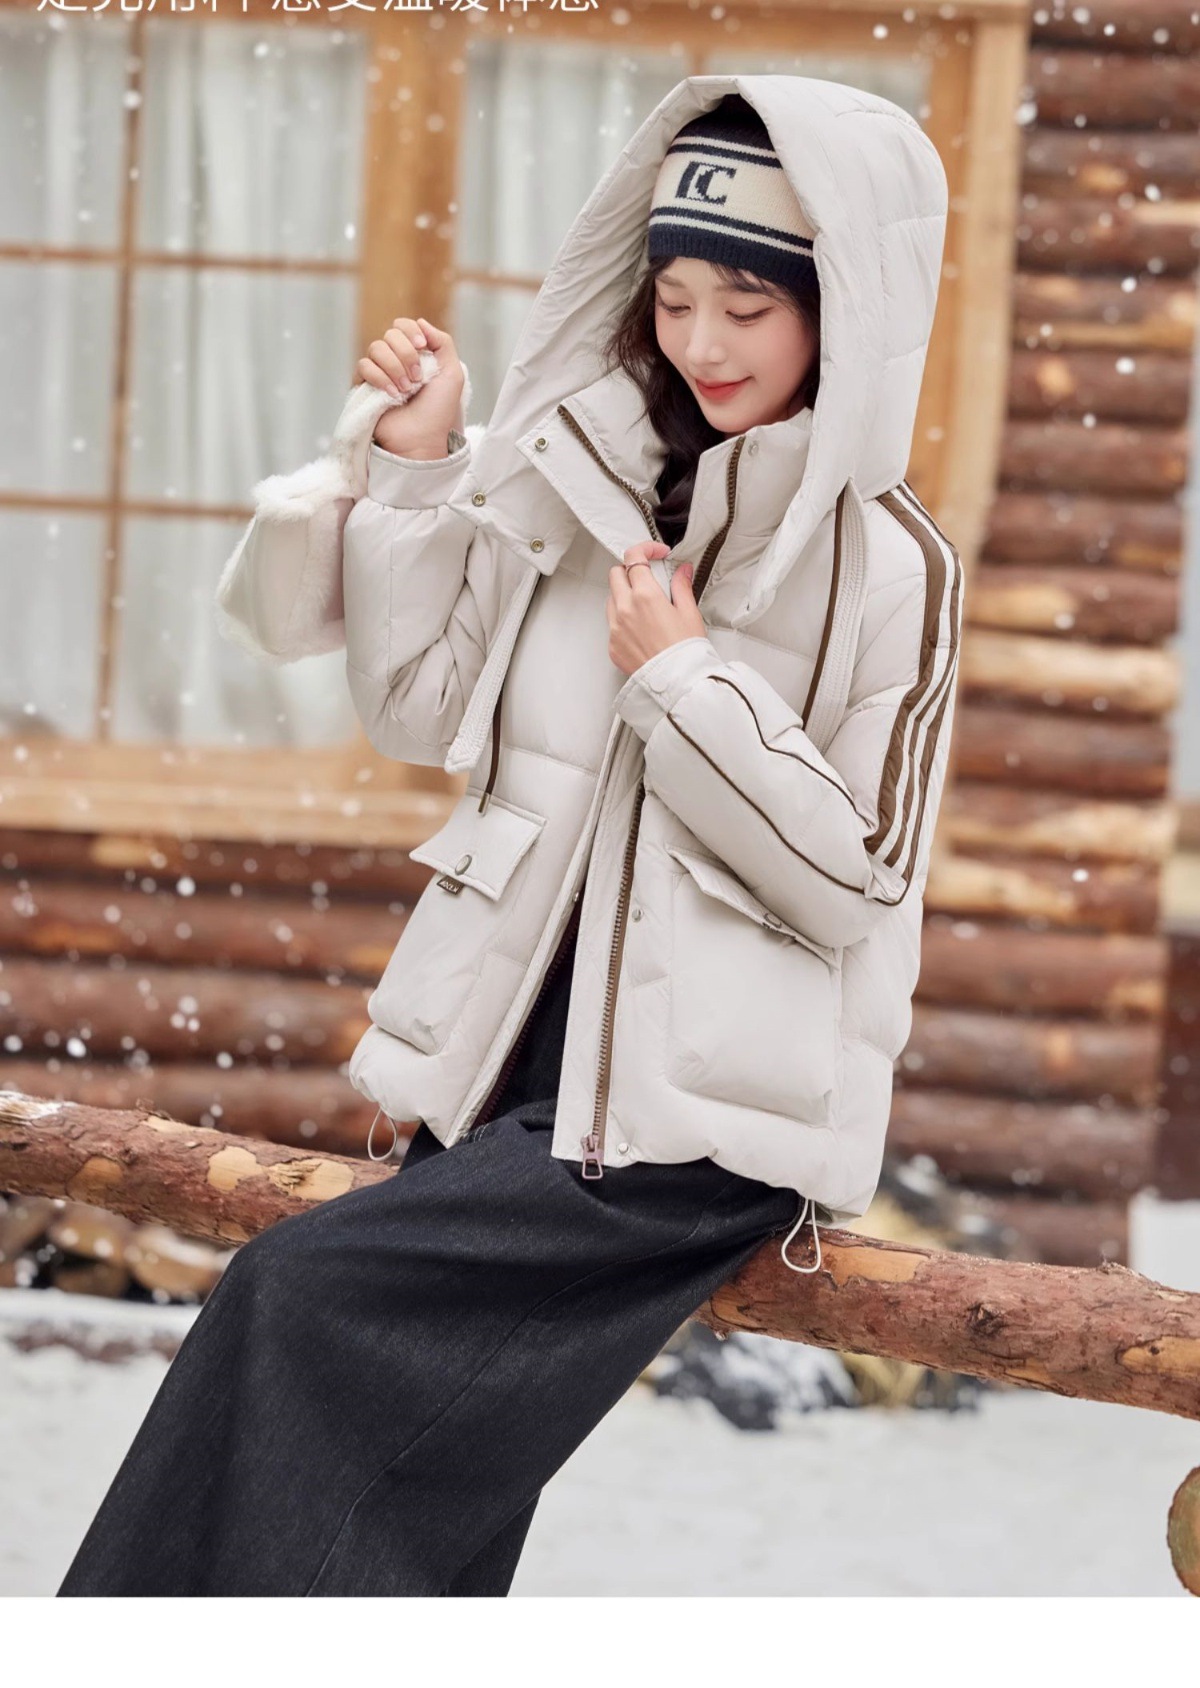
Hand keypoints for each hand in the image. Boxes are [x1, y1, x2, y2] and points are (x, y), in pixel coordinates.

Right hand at [357, 316, 465, 457]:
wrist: (422, 439)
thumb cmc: (439, 412)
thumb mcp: (452, 373)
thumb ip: (442, 342)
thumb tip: (420, 321)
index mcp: (415, 355)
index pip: (403, 326)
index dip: (411, 332)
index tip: (422, 347)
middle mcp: (395, 361)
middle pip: (390, 334)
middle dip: (406, 354)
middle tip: (417, 379)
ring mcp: (379, 373)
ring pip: (375, 348)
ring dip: (394, 368)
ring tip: (406, 391)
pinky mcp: (364, 387)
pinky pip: (363, 366)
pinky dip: (380, 378)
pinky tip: (392, 396)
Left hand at [606, 542, 704, 677]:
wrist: (677, 683)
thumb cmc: (685, 652)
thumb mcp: (689, 613)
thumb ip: (681, 586)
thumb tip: (682, 571)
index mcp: (645, 596)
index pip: (634, 557)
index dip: (645, 549)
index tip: (656, 553)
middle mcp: (625, 609)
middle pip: (616, 573)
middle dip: (631, 570)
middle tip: (648, 578)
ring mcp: (615, 628)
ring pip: (611, 598)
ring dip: (624, 594)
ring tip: (645, 606)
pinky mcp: (612, 645)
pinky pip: (612, 623)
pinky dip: (623, 619)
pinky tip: (641, 628)